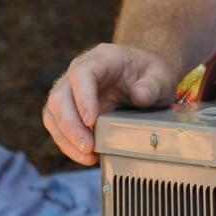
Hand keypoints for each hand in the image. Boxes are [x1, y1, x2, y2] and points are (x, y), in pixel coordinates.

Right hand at [43, 43, 176, 164]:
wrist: (146, 79)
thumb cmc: (151, 75)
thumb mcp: (162, 76)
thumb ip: (153, 85)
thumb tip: (139, 96)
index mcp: (102, 58)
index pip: (82, 74)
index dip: (83, 98)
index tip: (92, 121)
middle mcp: (80, 71)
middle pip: (60, 95)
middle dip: (70, 125)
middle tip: (88, 147)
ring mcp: (71, 90)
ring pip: (53, 113)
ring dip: (66, 138)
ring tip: (88, 157)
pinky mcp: (69, 109)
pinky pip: (57, 126)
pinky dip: (67, 144)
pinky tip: (84, 157)